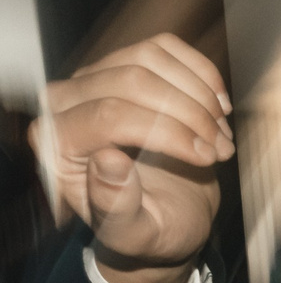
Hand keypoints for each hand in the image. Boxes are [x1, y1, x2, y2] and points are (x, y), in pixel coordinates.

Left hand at [37, 33, 231, 282]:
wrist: (164, 217)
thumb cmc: (145, 229)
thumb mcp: (133, 235)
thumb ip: (116, 207)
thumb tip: (108, 161)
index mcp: (57, 143)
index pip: (108, 114)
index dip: (167, 132)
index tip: (209, 157)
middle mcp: (65, 103)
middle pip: (130, 80)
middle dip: (188, 113)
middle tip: (221, 150)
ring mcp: (94, 78)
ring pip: (148, 57)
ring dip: (198, 94)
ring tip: (221, 134)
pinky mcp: (125, 66)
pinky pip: (163, 47)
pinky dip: (201, 72)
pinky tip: (219, 106)